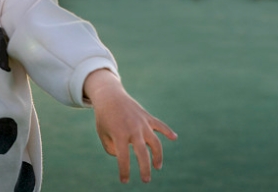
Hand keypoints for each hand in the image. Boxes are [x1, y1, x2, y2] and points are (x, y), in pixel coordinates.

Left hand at [83, 69, 177, 183]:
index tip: (124, 181)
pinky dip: (168, 131)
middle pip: (143, 153)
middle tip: (145, 180)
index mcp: (119, 134)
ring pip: (155, 142)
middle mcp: (133, 129)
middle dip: (145, 169)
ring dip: (158, 156)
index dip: (124, 171)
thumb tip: (123, 157)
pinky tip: (174, 137)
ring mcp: (142, 123)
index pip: (123, 158)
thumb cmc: (104, 117)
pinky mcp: (147, 117)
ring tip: (157, 167)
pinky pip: (160, 125)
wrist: (109, 96)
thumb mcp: (103, 134)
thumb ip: (111, 148)